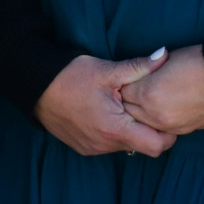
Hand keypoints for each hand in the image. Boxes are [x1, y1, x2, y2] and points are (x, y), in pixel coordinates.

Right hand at [33, 49, 175, 156]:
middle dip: (151, 130)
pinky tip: (111, 112)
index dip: (168, 133)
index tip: (167, 114)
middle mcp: (105, 145)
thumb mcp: (107, 70)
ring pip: (125, 146)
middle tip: (150, 107)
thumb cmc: (71, 77)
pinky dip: (115, 132)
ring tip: (129, 107)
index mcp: (115, 129)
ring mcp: (92, 149)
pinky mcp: (83, 146)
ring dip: (131, 130)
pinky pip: (108, 145)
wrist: (35, 87)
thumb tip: (165, 55)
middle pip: (142, 147)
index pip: (157, 146)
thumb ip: (140, 66)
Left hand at [121, 45, 203, 135]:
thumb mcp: (166, 61)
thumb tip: (140, 76)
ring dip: (141, 114)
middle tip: (134, 89)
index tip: (128, 77)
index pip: (123, 92)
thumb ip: (147, 72)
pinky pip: (160, 130)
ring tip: (148, 100)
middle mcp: (154, 114)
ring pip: (143, 124)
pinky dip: (156, 121)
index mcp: (148, 93)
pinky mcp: (183, 131)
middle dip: (129, 101)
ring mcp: (169, 126)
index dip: (125, 83)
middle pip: (129, 111)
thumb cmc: (200, 62)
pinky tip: (162, 109)